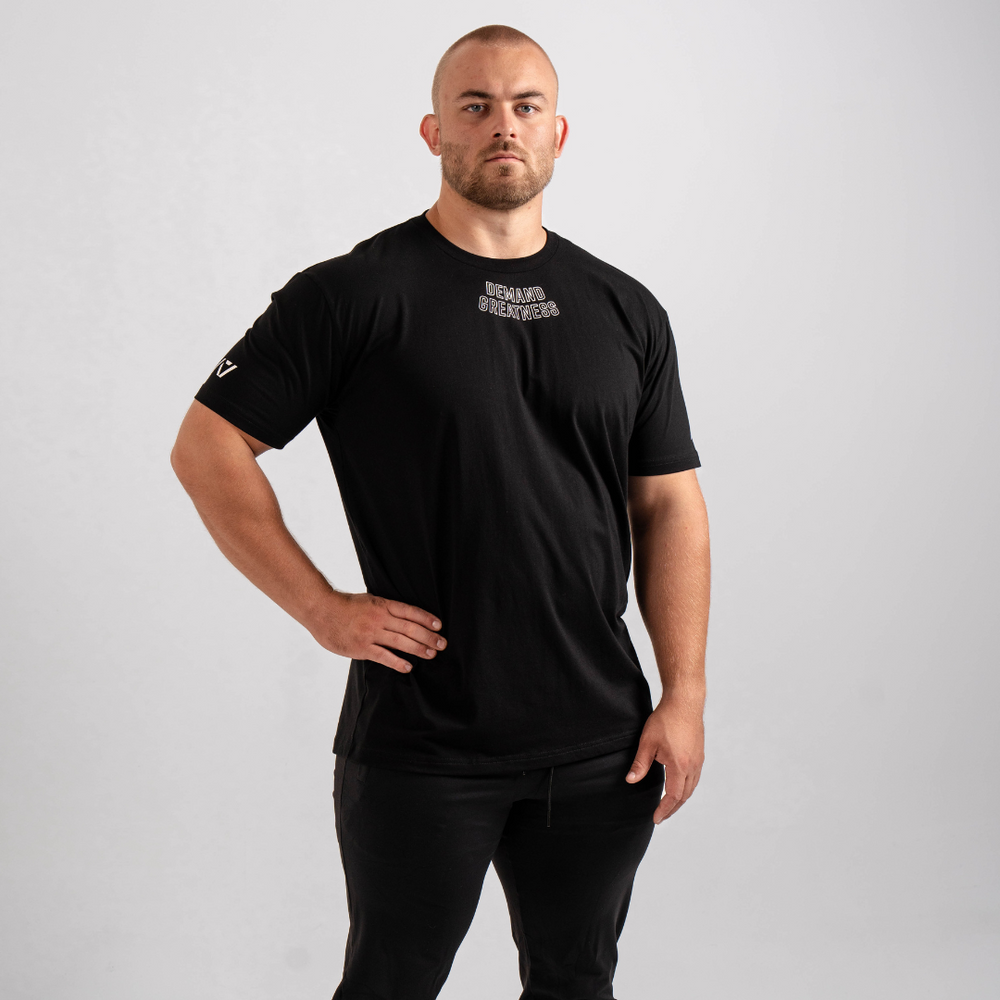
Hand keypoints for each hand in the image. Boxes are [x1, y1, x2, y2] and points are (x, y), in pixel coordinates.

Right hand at [306, 591, 446, 673]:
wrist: (321, 610)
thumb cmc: (345, 605)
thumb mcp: (369, 600)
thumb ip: (385, 608)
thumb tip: (403, 615)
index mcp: (382, 605)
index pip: (410, 611)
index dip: (426, 618)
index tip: (439, 625)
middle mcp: (379, 618)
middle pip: (410, 628)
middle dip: (429, 636)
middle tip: (442, 644)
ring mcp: (371, 633)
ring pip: (401, 641)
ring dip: (419, 648)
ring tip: (432, 654)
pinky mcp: (362, 648)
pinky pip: (384, 656)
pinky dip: (397, 662)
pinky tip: (408, 667)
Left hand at [626, 698, 704, 823]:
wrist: (684, 702)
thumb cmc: (666, 719)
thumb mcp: (648, 742)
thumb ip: (640, 764)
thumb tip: (630, 781)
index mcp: (680, 766)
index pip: (673, 796)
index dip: (664, 809)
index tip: (656, 818)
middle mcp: (693, 766)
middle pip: (684, 796)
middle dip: (672, 808)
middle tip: (661, 816)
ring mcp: (698, 760)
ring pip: (691, 788)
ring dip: (680, 799)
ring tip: (669, 805)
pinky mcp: (699, 754)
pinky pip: (695, 778)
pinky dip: (687, 788)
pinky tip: (679, 786)